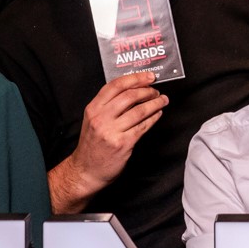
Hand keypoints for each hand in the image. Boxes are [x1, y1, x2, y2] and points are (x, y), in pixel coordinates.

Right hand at [64, 72, 167, 197]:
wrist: (86, 170)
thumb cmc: (92, 145)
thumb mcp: (92, 120)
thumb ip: (107, 105)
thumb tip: (132, 90)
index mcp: (93, 108)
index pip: (115, 85)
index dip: (135, 78)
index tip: (147, 76)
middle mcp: (100, 118)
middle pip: (129, 96)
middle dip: (147, 91)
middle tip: (156, 90)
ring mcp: (111, 131)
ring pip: (139, 111)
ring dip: (155, 103)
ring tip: (162, 100)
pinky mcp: (123, 143)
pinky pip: (143, 126)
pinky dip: (153, 118)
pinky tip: (158, 114)